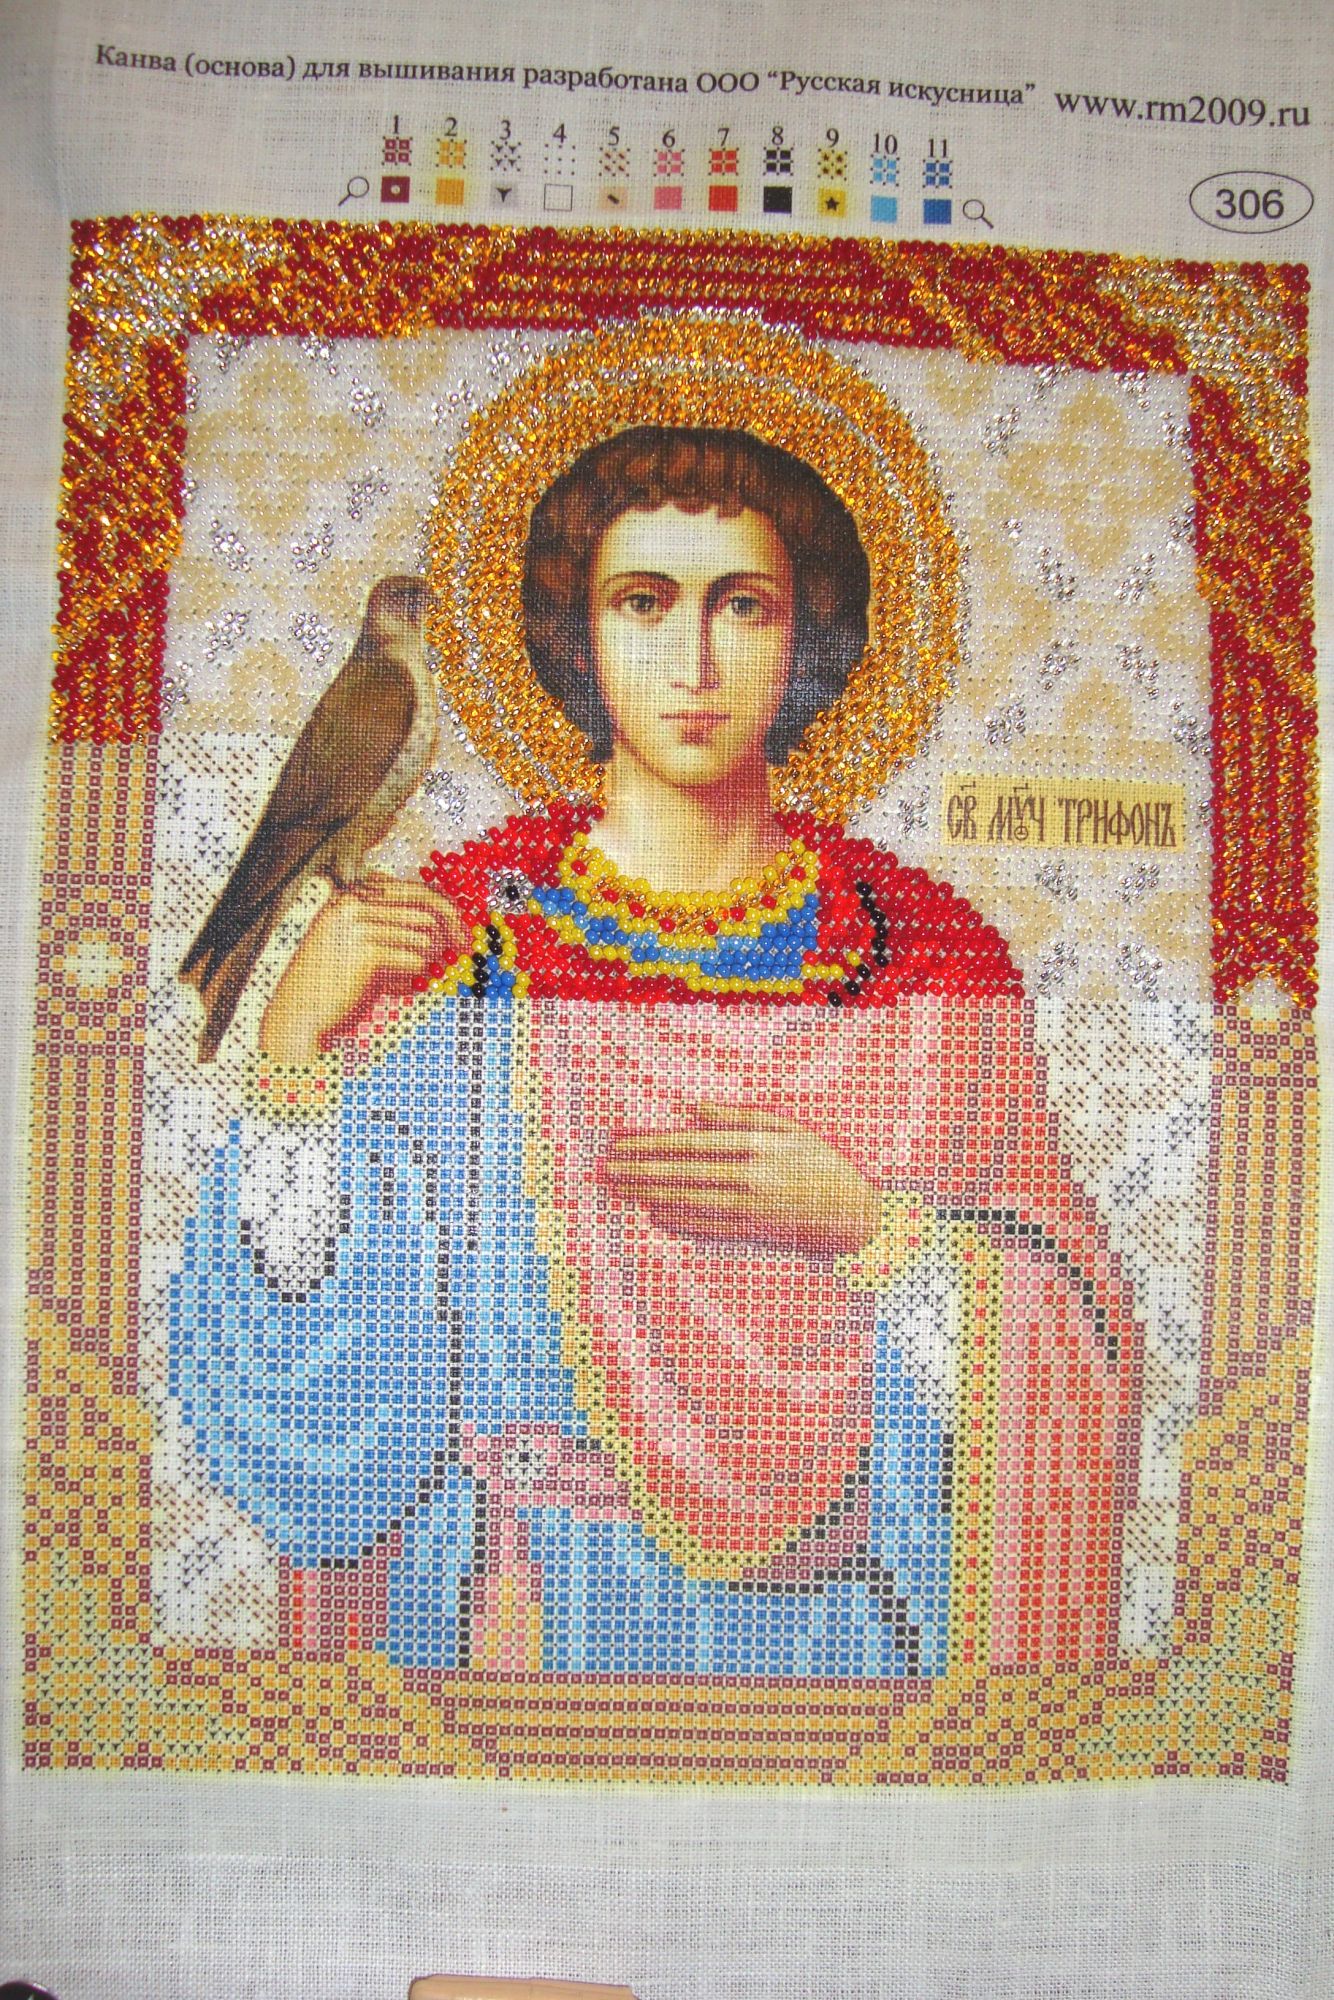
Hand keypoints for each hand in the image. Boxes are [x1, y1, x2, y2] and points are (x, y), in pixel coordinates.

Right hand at [259, 873, 467, 1062]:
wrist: (298, 1015)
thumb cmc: (332, 984)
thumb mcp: (357, 944)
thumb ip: (391, 926)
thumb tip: (442, 924)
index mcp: (351, 894)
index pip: (414, 888)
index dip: (445, 909)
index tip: (460, 930)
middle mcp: (353, 901)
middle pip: (426, 902)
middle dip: (453, 925)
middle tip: (466, 947)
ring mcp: (358, 924)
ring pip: (424, 935)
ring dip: (429, 960)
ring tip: (414, 979)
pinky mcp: (367, 950)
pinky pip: (415, 959)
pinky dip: (415, 977)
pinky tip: (400, 988)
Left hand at [599, 1103, 881, 1256]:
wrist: (855, 1214)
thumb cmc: (824, 1163)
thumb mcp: (791, 1129)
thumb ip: (741, 1117)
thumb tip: (694, 1107)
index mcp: (758, 1145)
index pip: (692, 1143)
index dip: (652, 1142)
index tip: (621, 1140)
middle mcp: (750, 1177)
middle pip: (682, 1173)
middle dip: (639, 1170)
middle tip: (605, 1168)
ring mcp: (750, 1209)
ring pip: (688, 1201)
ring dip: (649, 1194)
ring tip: (618, 1189)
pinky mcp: (752, 1232)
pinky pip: (706, 1227)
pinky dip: (677, 1221)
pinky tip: (653, 1215)